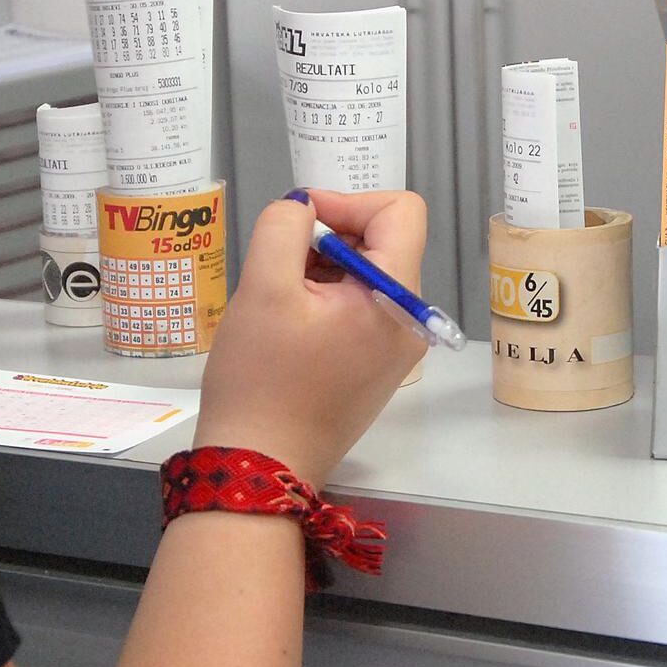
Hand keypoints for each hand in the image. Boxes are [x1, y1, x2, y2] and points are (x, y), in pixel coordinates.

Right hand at [193, 188, 428, 487]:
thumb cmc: (260, 381)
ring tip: (278, 304)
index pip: (400, 211)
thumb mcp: (262, 287)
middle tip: (279, 268)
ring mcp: (394, 349)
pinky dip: (321, 301)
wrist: (258, 464)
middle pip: (382, 242)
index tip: (300, 225)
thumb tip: (302, 207)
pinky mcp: (373, 368)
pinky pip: (356, 309)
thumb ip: (283, 227)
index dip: (347, 202)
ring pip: (363, 275)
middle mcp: (407, 323)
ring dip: (319, 272)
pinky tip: (286, 327)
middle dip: (327, 240)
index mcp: (395, 299)